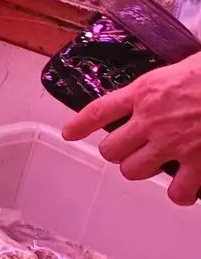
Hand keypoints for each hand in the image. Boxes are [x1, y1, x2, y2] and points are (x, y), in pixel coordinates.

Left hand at [62, 53, 200, 203]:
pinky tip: (186, 189)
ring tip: (156, 164)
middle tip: (133, 148)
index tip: (70, 133)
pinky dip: (181, 194)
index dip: (81, 124)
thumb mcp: (187, 65)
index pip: (100, 109)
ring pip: (134, 171)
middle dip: (118, 151)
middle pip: (111, 149)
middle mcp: (152, 119)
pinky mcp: (197, 162)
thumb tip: (170, 84)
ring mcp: (173, 143)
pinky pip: (177, 191)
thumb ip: (168, 81)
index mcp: (147, 90)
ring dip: (142, 170)